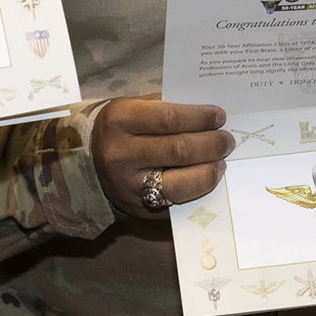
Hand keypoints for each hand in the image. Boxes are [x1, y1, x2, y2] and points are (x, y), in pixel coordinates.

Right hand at [91, 95, 232, 216]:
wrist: (87, 162)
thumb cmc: (121, 128)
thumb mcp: (134, 107)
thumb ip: (167, 107)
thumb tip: (209, 114)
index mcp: (120, 120)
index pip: (170, 118)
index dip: (200, 118)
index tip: (220, 117)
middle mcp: (121, 154)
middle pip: (179, 151)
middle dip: (211, 145)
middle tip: (227, 140)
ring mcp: (128, 185)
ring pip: (179, 183)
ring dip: (209, 172)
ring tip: (221, 161)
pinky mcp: (138, 207)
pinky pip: (176, 203)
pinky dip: (197, 191)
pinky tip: (206, 178)